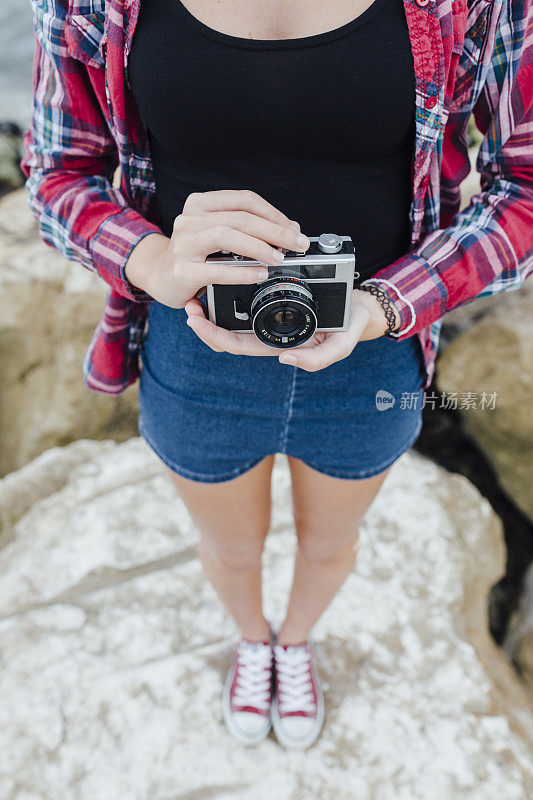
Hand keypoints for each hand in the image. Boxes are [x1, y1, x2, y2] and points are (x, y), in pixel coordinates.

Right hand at [123, 189, 309, 307]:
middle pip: (240, 217)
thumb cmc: (194, 255)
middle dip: (274, 231)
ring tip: (279, 258)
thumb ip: (247, 229)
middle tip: (297, 244)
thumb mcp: (218, 234)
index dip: (273, 213)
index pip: (244, 200)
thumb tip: (289, 230)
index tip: (294, 229)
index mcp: (200, 205)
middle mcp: (190, 219)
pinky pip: (216, 269)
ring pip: (226, 235)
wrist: (158, 275)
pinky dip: (242, 272)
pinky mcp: (182, 270)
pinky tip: (259, 274)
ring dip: (259, 246)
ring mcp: (184, 244)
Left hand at [184, 287, 399, 369]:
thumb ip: (318, 359)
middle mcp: (268, 332)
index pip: (236, 345)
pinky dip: (229, 290)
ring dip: (212, 307)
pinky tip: (219, 276)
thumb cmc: (350, 326)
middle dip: (203, 321)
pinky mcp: (273, 298)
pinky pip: (245, 299)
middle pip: (225, 333)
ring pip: (231, 317)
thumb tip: (286, 360)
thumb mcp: (340, 345)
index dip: (212, 335)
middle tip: (188, 304)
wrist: (361, 308)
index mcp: (277, 344)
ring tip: (196, 292)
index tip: (194, 319)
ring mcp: (269, 317)